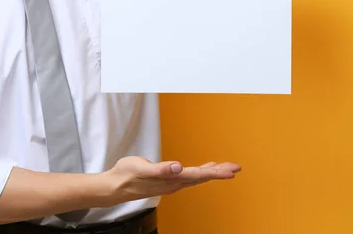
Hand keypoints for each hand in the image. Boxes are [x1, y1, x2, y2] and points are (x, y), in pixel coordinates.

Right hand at [105, 156, 240, 203]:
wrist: (115, 186)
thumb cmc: (126, 175)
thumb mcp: (141, 168)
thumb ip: (160, 169)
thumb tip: (177, 167)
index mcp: (171, 179)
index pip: (198, 175)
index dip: (215, 172)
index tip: (230, 171)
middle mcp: (174, 183)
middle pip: (202, 177)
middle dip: (220, 172)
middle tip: (237, 168)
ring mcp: (172, 182)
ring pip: (198, 177)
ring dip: (212, 172)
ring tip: (227, 167)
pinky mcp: (168, 180)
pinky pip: (190, 176)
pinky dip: (201, 171)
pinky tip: (206, 167)